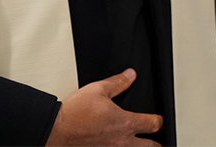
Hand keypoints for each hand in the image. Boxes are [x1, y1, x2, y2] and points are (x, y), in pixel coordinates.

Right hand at [46, 69, 162, 145]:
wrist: (55, 130)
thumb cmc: (74, 113)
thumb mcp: (98, 90)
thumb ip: (118, 83)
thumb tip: (130, 75)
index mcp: (125, 123)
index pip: (154, 124)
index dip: (160, 121)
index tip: (159, 120)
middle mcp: (121, 141)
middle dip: (156, 143)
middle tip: (157, 140)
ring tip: (140, 145)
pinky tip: (116, 146)